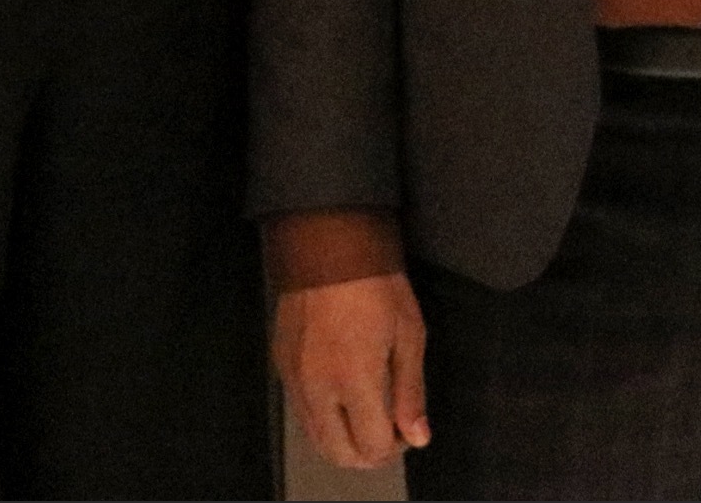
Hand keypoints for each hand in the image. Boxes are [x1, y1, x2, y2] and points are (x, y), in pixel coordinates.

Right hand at [276, 273, 430, 468]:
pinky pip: (301, 411)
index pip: (373, 446)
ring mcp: (295, 379)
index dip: (396, 446)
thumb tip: (418, 434)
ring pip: (316, 438)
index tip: (408, 430)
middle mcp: (318, 387)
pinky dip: (323, 418)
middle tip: (390, 433)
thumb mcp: (410, 335)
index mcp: (355, 381)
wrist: (329, 246)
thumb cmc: (374, 282)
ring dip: (344, 440)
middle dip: (368, 453)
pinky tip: (343, 398)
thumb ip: (411, 392)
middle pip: (339, 454)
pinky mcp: (282, 366)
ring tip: (369, 418)